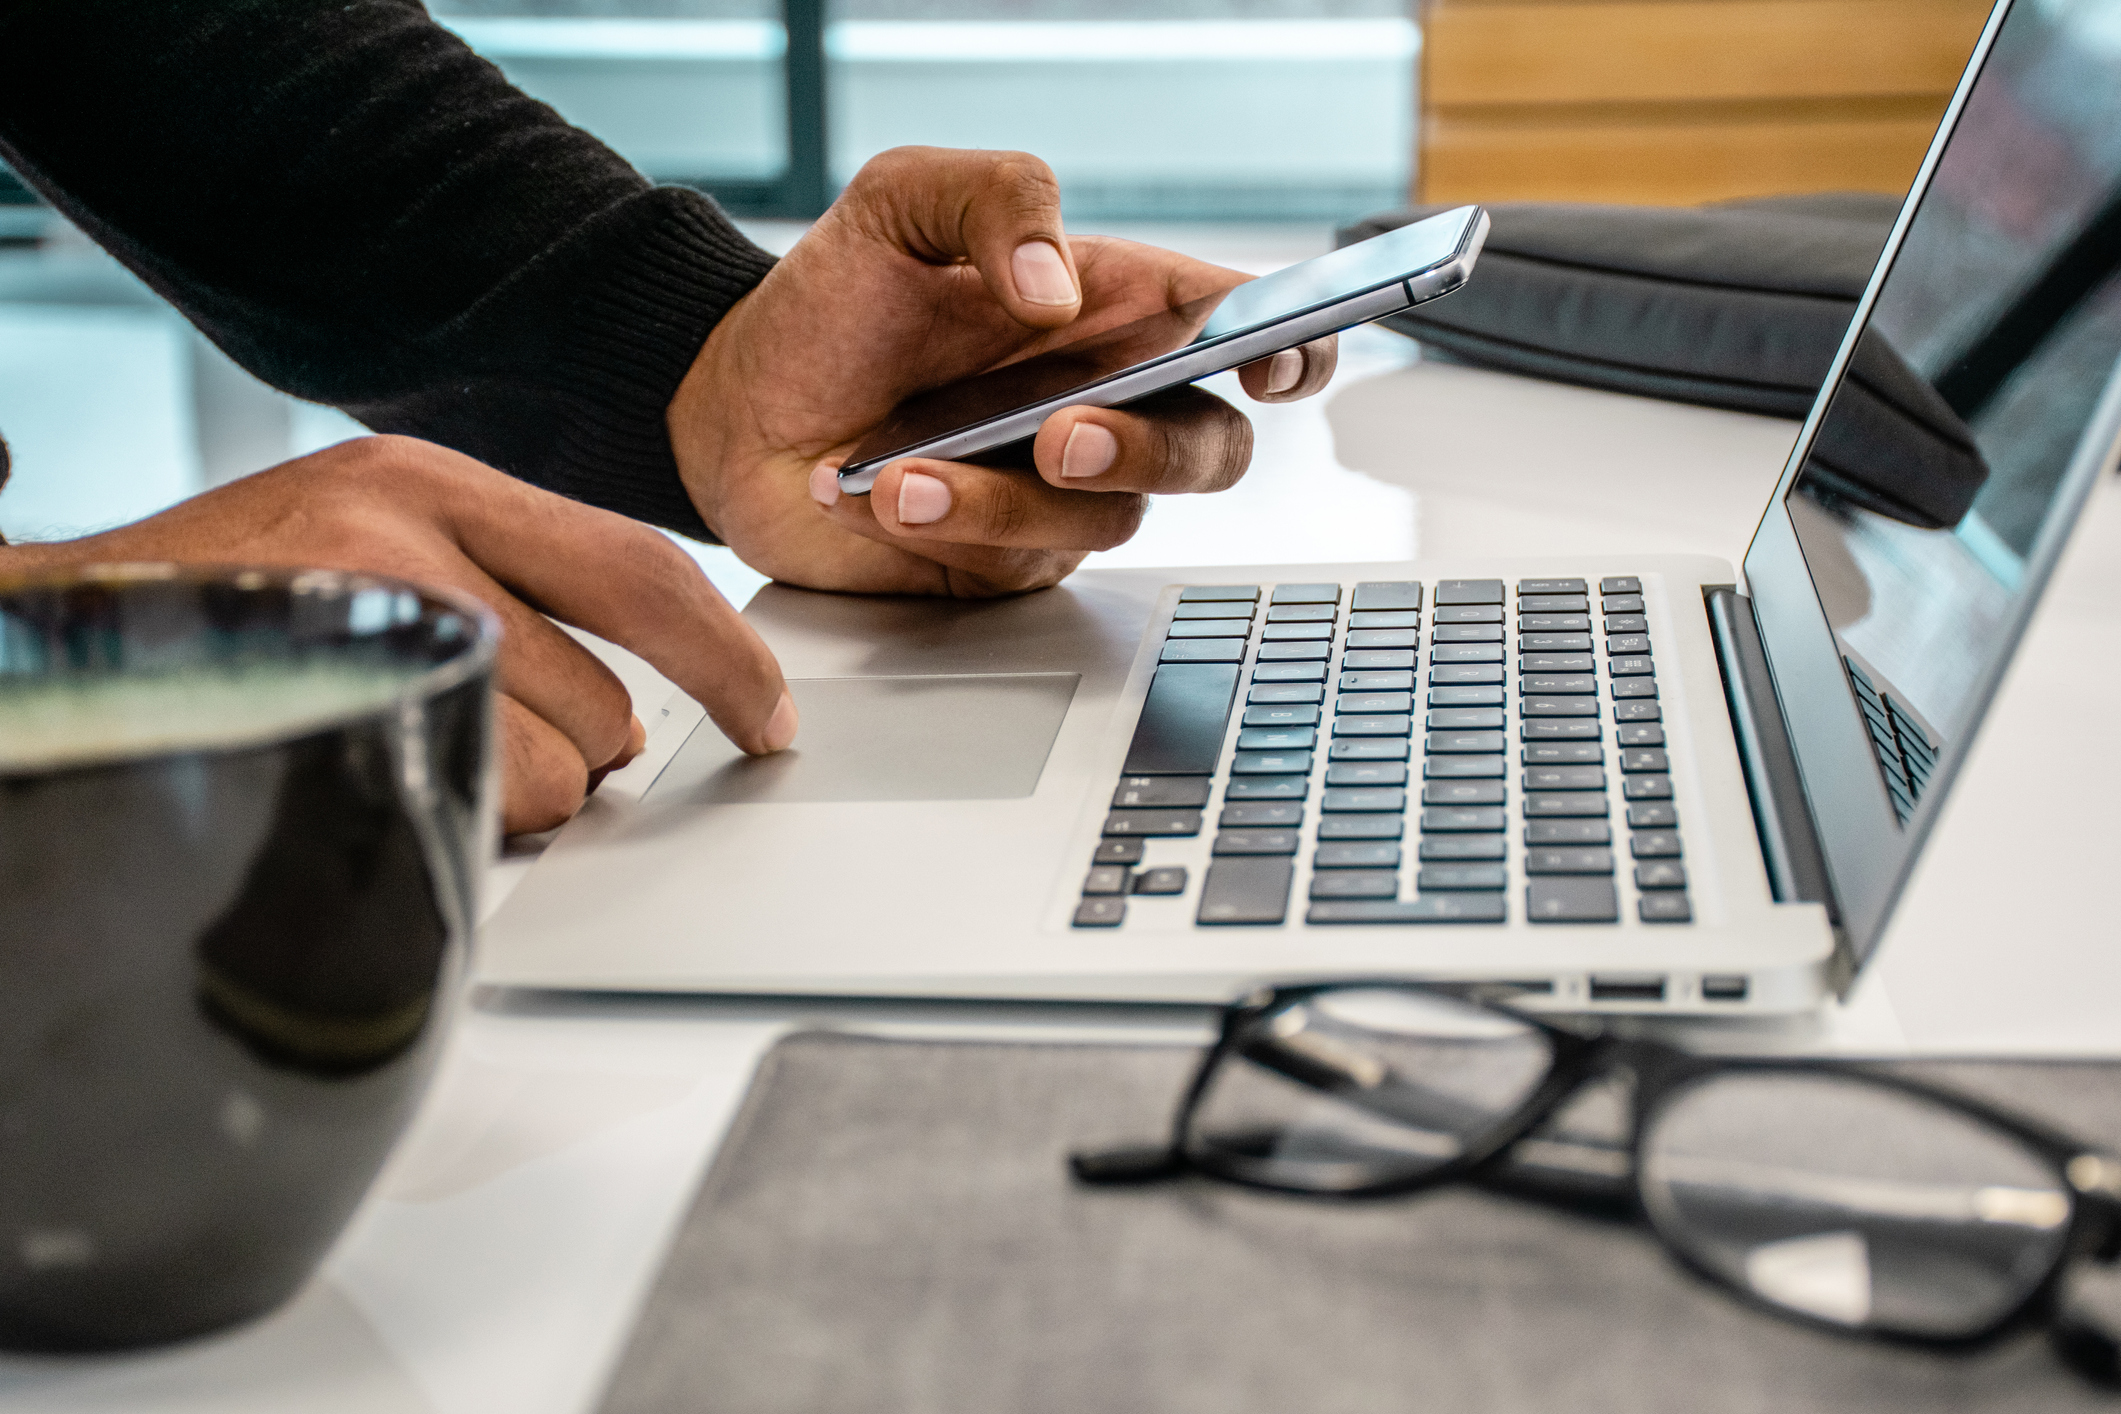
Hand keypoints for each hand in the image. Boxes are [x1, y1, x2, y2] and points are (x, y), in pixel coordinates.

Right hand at [1, 436, 793, 833]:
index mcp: (434, 482)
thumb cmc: (229, 606)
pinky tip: (375, 781)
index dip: (728, 657)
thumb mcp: (370, 547)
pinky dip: (451, 821)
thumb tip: (634, 720)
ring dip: (507, 798)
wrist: (49, 633)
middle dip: (576, 758)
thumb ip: (506, 599)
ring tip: (399, 755)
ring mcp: (361, 608)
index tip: (770, 718)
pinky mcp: (322, 689)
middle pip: (606, 698)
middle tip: (480, 745)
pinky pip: (469, 800)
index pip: (641, 571)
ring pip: (550, 766)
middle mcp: (406, 527)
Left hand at [668, 146, 1335, 595]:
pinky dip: (948, 527)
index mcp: (1114, 309)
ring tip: (904, 470)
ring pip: (1110, 519)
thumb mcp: (899, 202)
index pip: (1242, 327)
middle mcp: (1108, 405)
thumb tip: (1059, 284)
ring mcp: (1061, 494)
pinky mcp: (1005, 561)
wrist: (731, 408)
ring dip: (1007, 499)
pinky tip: (876, 492)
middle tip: (1061, 434)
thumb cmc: (830, 302)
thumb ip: (997, 198)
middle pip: (1213, 448)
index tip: (1272, 362)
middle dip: (1150, 449)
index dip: (1292, 348)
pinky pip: (1018, 562)